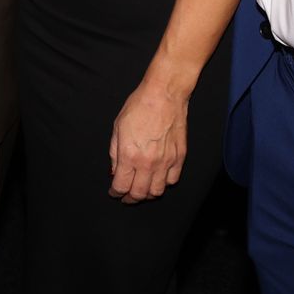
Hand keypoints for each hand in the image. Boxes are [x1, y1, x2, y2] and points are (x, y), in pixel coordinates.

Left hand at [108, 80, 187, 203]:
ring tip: (142, 189)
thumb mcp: (117, 128)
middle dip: (130, 198)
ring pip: (157, 191)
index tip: (114, 192)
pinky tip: (158, 178)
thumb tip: (115, 171)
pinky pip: (172, 180)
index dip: (115, 192)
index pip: (121, 186)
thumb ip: (114, 153)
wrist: (164, 95)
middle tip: (126, 196)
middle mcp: (148, 163)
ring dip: (147, 194)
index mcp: (129, 155)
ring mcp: (165, 162)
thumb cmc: (139, 106)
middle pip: (139, 194)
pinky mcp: (179, 157)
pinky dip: (164, 183)